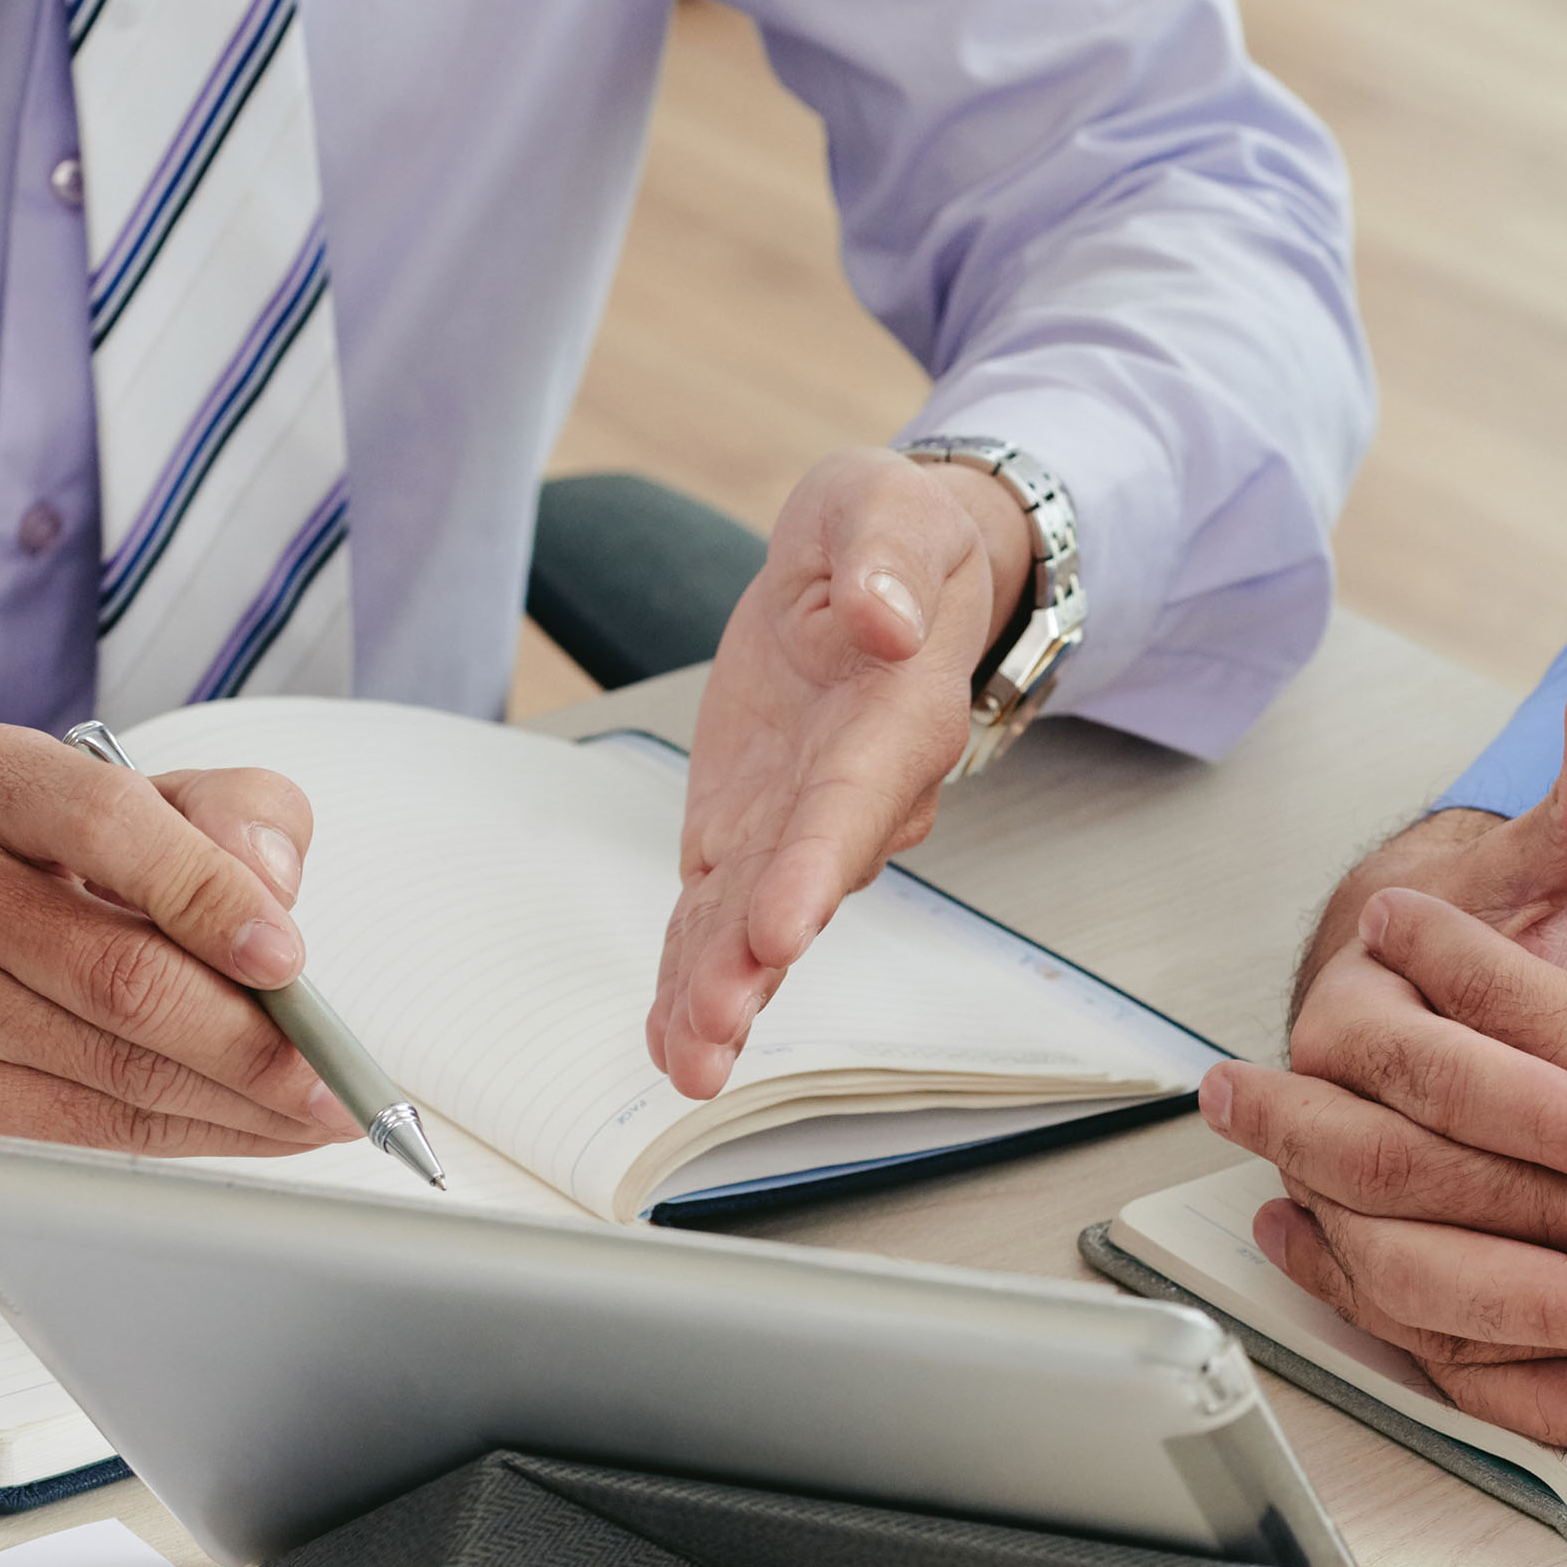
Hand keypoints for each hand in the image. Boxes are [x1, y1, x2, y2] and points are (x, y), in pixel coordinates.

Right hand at [0, 723, 359, 1160]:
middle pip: (118, 977)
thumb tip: (271, 887)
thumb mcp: (164, 807)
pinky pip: (85, 1134)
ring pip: (114, 1071)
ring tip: (315, 1109)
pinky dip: (191, 1139)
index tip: (288, 960)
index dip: (210, 898)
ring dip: (239, 1105)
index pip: (108, 827)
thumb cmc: (76, 871)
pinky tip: (252, 1129)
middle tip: (333, 1075)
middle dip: (251, 1040)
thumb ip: (238, 817)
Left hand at [648, 446, 1033, 1097]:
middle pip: (800, 890)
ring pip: (753, 923)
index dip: (815, 870)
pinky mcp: (746, 834)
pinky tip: (670, 1039)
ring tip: (687, 1060)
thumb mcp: (892, 506)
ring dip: (718, 993)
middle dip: (754, 965)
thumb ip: (888, 557)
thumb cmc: (896, 537)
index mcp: (896, 718)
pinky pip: (716, 915)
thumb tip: (880, 618)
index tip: (780, 928)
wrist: (880, 573)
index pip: (852, 804)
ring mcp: (797, 826)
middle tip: (714, 1028)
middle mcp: (852, 796)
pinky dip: (689, 976)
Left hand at [1211, 671, 1566, 1471]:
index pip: (1507, 1012)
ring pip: (1443, 1269)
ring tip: (1259, 1168)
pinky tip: (1364, 1289)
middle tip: (1230, 1067)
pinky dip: (1415, 1332)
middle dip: (1320, 1097)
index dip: (1434, 951)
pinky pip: (1506, 1378)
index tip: (1386, 914)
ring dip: (1332, 1212)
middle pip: (1429, 1149)